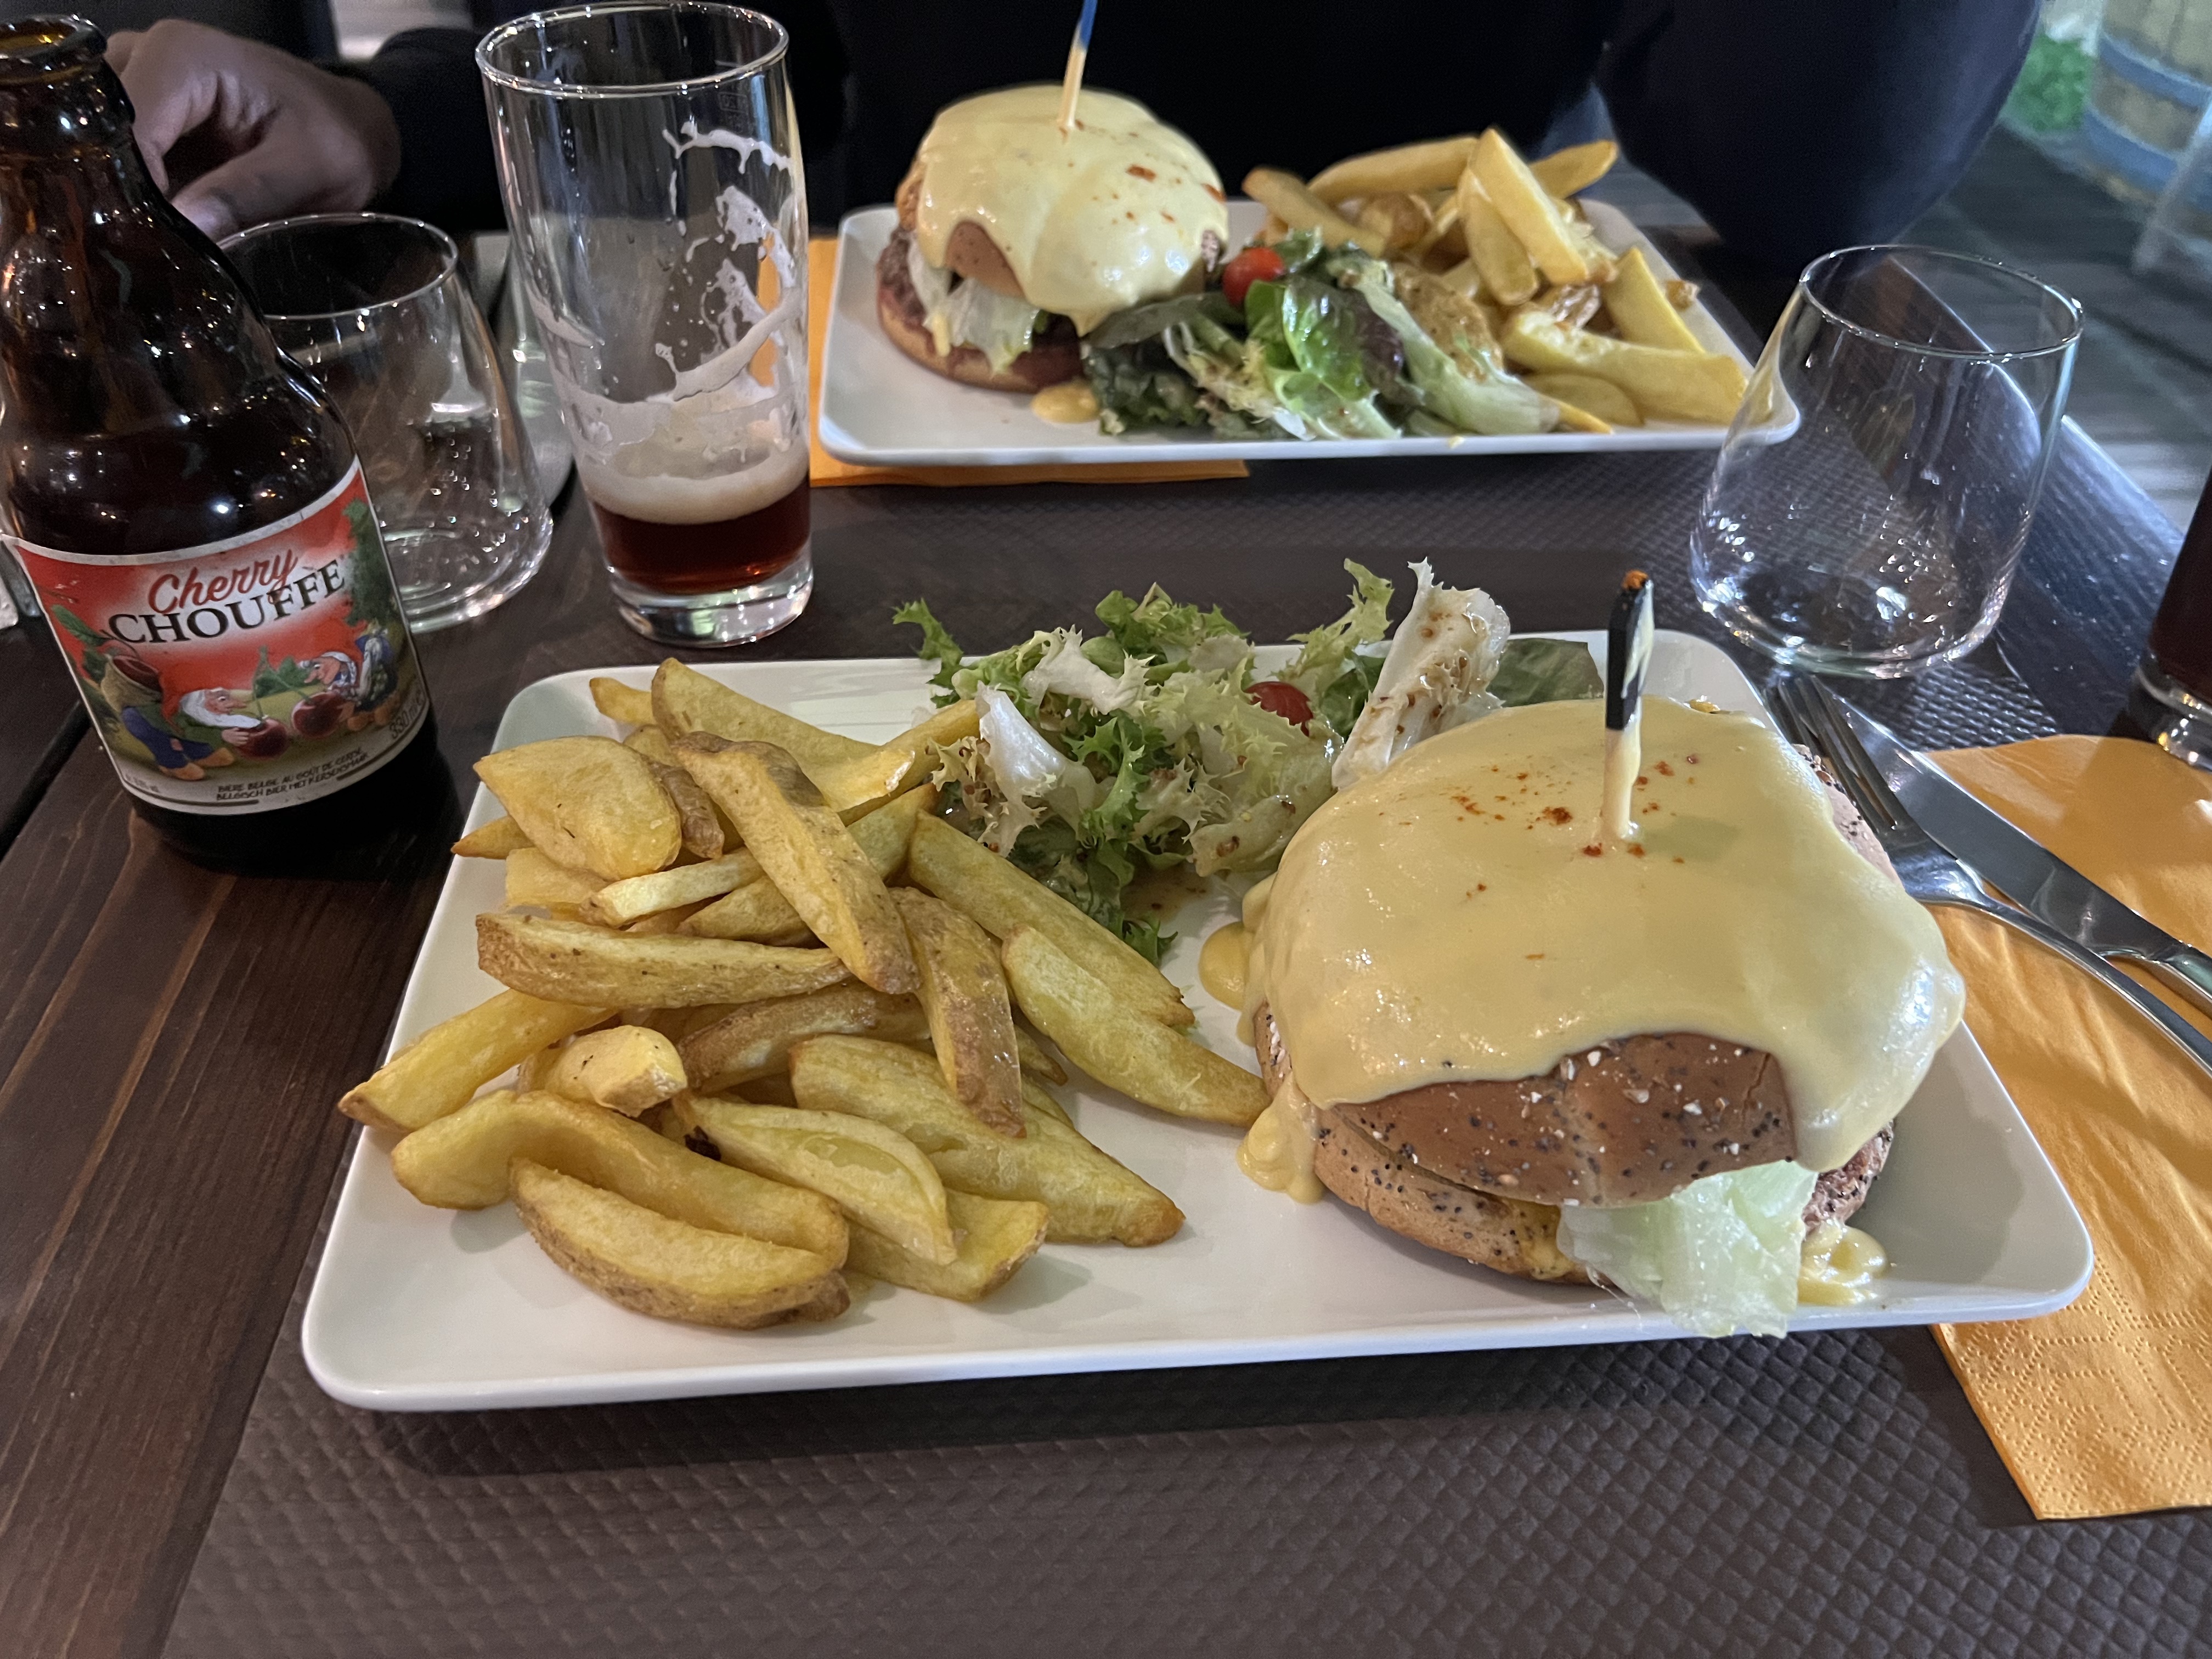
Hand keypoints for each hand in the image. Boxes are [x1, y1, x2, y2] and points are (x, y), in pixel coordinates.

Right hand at [108, 20, 400, 242]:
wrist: (349, 128)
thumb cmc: (338, 139)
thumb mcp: (307, 170)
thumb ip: (246, 196)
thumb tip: (184, 227)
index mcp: (182, 57)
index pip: (124, 127)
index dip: (130, 190)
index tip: (152, 246)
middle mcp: (143, 58)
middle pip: (93, 133)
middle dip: (112, 195)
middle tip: (140, 256)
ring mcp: (135, 86)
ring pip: (93, 147)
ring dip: (115, 198)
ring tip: (146, 250)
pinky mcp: (140, 120)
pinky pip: (110, 160)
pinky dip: (127, 199)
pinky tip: (149, 238)